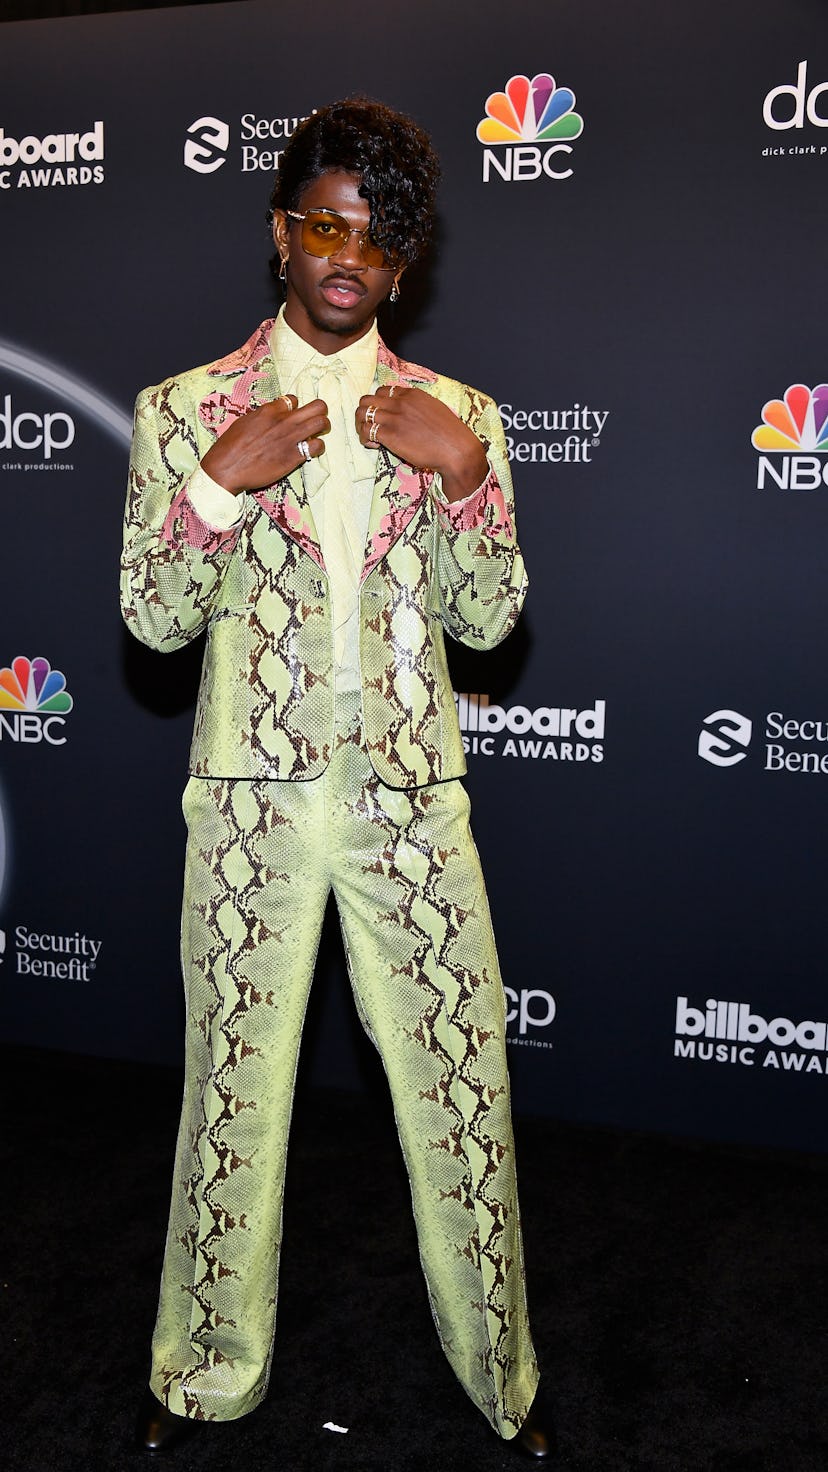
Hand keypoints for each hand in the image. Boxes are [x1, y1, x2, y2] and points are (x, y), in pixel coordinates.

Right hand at [201, 394, 330, 494]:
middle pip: (317, 406)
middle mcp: (283, 421)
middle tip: (316, 420)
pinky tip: (310, 452)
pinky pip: (317, 446)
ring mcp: (291, 438)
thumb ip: (262, 416)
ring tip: (317, 435)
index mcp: (269, 410)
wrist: (227, 468)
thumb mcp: (244, 422)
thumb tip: (271, 415)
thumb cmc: (230, 446)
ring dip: (323, 428)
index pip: (293, 399)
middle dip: (320, 412)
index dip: (295, 408)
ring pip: (322, 423)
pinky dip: (318, 448)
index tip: (292, 416)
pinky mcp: (294, 456)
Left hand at [356, 385, 488, 502]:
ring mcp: (394, 418)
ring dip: (361, 426)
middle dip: (364, 413)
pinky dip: (365, 438)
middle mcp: (400, 403)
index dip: (379, 404)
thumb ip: (418, 408)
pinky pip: (366, 431)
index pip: (383, 391)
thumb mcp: (434, 410)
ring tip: (369, 437)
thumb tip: (409, 415)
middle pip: (367, 399)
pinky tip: (375, 446)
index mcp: (412, 394)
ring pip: (361, 414)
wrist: (456, 450)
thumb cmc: (450, 435)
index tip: (384, 417)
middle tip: (371, 427)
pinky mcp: (390, 435)